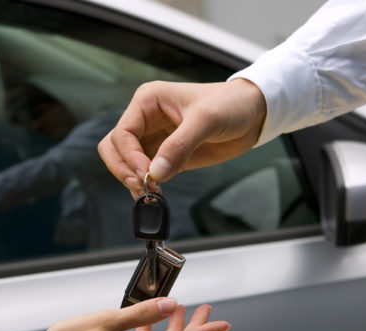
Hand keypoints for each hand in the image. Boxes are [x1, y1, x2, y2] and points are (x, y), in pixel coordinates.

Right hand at [98, 79, 265, 196]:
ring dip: (131, 179)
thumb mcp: (206, 119)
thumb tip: (155, 173)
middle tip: (143, 185)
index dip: (130, 156)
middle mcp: (145, 120)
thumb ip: (180, 145)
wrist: (251, 115)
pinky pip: (143, 172)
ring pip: (124, 162)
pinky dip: (144, 185)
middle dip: (124, 168)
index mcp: (148, 102)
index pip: (123, 132)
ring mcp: (153, 139)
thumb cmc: (230, 105)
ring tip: (150, 193)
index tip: (147, 173)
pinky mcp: (164, 156)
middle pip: (114, 147)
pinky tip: (155, 193)